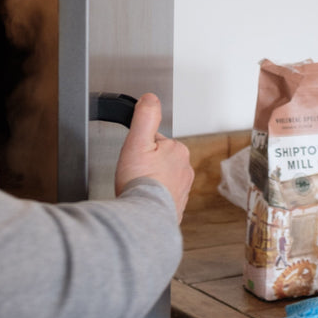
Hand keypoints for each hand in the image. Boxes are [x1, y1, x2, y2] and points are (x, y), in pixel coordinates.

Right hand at [114, 93, 193, 223]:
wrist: (143, 219)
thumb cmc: (139, 182)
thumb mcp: (137, 141)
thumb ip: (145, 116)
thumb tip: (151, 98)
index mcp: (178, 151)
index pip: (156, 141)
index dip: (140, 147)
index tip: (132, 158)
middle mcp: (185, 170)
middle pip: (159, 159)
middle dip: (145, 165)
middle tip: (132, 173)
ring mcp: (182, 191)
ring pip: (161, 179)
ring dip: (149, 182)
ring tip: (136, 188)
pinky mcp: (176, 209)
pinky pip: (162, 198)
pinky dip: (152, 198)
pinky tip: (142, 201)